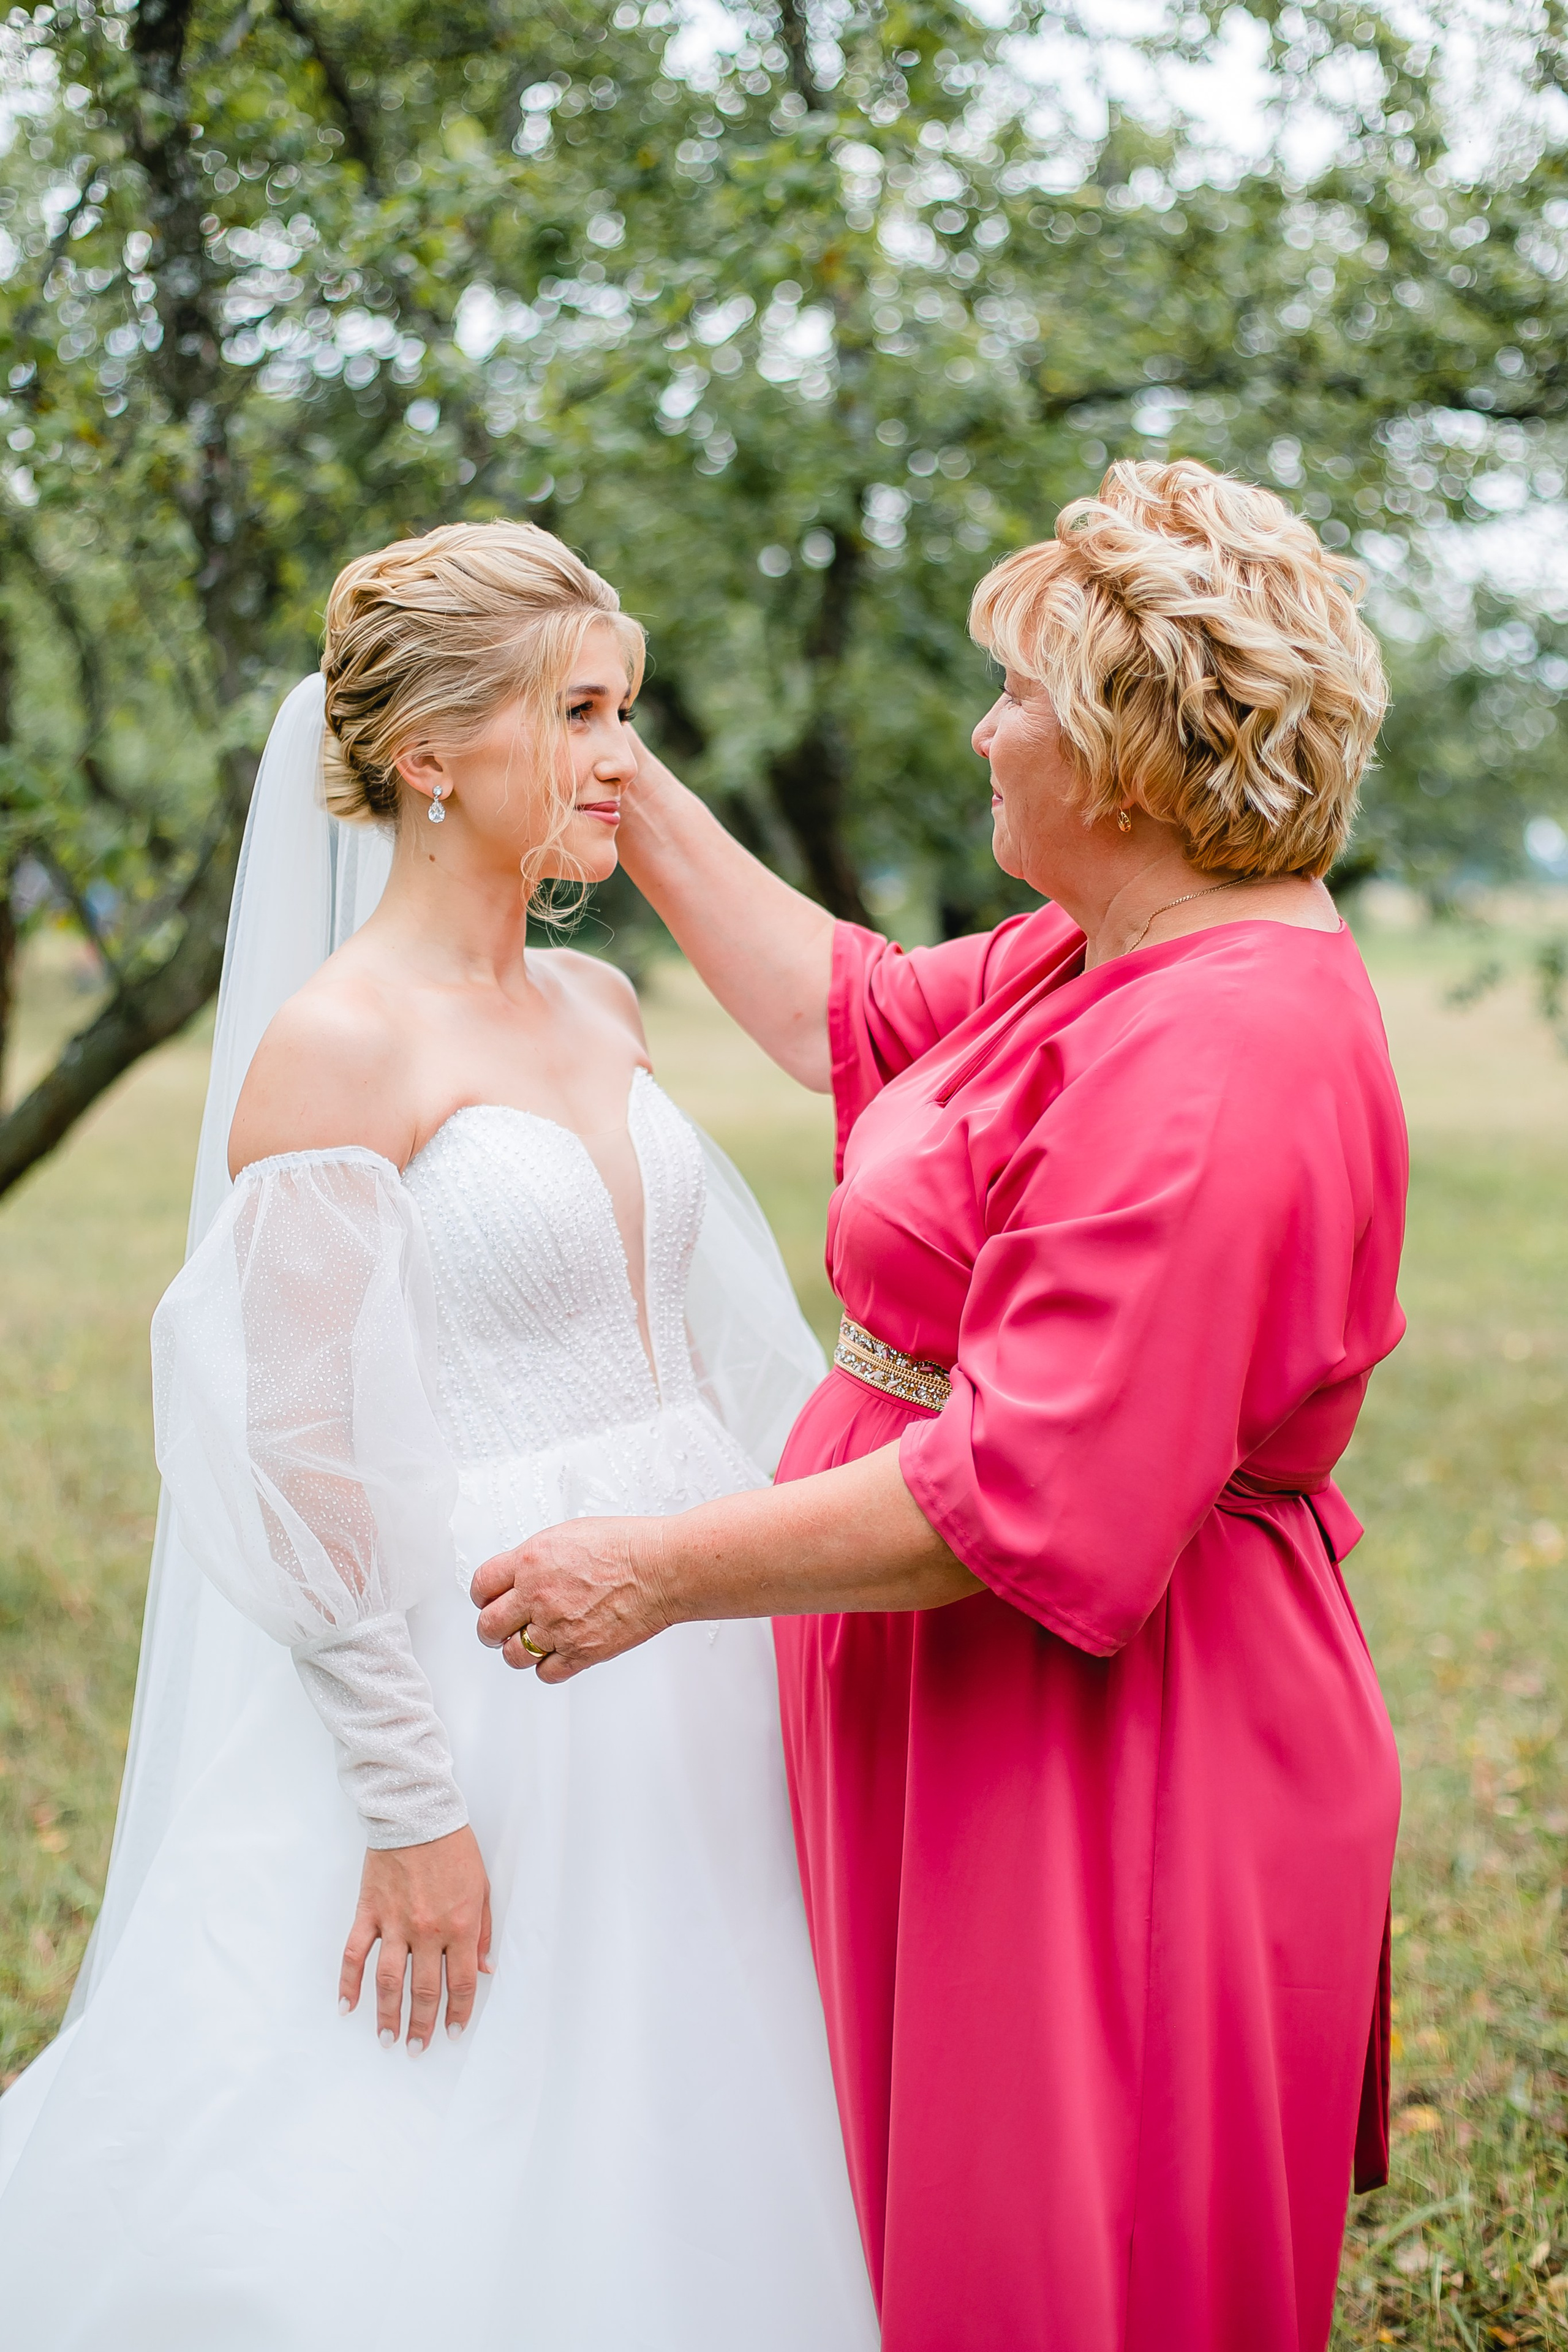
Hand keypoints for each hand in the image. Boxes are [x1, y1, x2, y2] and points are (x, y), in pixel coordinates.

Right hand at [339, 1824, 491, 2050]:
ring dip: (386, 2015)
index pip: (461, 1982)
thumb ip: (484, 1931)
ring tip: (386, 2039)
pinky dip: (348, 1982)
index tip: (452, 2032)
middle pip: (425, 1991)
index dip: (457, 2012)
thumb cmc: (454, 1848)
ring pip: (388, 1982)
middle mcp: (428, 1930)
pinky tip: (346, 2006)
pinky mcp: (369, 1912)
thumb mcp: (482, 1887)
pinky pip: (354, 1954)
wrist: (418, 1812)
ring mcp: (395, 1923)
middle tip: (417, 2049)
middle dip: (423, 2025)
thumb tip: (484, 1969)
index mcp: (461, 1925)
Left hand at [471, 1515, 672, 1683]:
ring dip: (519, 1650)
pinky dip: (548, 1667)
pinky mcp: (580, 1653)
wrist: (661, 1568)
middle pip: (488, 1626)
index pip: (482, 1585)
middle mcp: (537, 1595)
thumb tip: (523, 1575)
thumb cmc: (627, 1546)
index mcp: (531, 1560)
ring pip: (513, 1655)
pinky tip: (558, 1654)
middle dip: (492, 1629)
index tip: (488, 1601)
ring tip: (532, 1643)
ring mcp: (557, 1627)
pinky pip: (546, 1673)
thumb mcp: (569, 1535)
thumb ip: (538, 1559)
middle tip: (501, 1628)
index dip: (482, 1596)